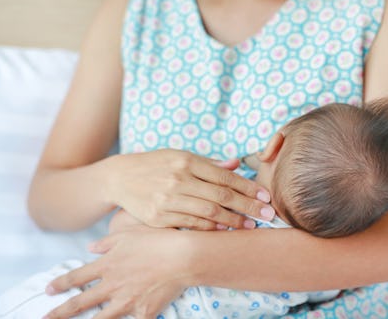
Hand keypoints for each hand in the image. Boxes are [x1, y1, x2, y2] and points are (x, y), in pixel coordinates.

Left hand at [44, 226, 188, 318]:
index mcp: (108, 264)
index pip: (77, 277)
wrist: (183, 256)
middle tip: (45, 318)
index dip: (60, 283)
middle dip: (59, 312)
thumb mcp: (129, 233)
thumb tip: (91, 247)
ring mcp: (127, 301)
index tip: (48, 289)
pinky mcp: (144, 312)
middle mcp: (113, 285)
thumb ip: (107, 242)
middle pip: (80, 303)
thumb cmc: (158, 240)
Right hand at [104, 149, 274, 229]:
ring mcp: (167, 199)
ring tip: (250, 226)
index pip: (224, 176)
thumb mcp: (179, 156)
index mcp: (187, 161)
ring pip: (208, 213)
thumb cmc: (155, 164)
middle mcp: (178, 179)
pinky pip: (191, 225)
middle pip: (221, 196)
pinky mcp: (158, 217)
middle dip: (248, 207)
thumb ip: (208, 163)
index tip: (265, 196)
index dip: (248, 187)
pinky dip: (210, 229)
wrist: (119, 177)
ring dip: (233, 221)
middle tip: (267, 215)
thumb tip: (236, 164)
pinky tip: (224, 231)